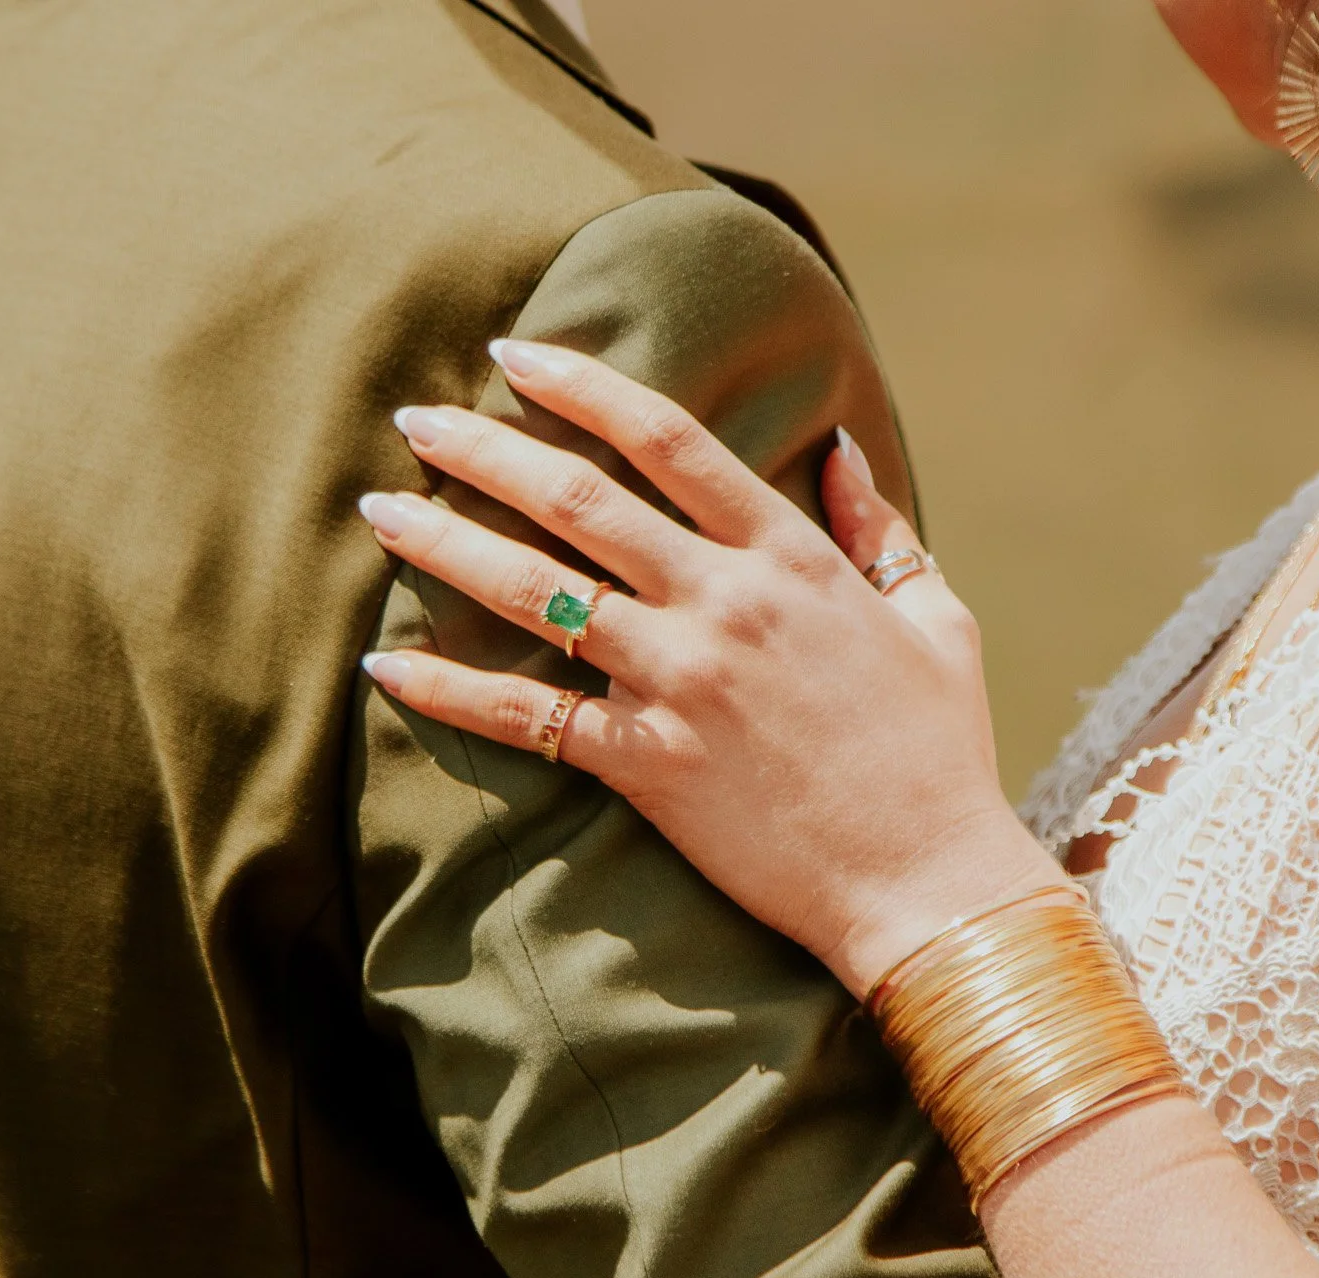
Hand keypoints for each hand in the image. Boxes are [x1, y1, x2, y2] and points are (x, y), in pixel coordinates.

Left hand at [360, 341, 1062, 995]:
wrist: (929, 883)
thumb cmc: (939, 752)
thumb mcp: (934, 619)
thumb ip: (879, 531)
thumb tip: (839, 451)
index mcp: (791, 557)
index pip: (667, 440)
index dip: (581, 386)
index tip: (514, 355)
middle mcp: (725, 604)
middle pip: (579, 501)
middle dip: (485, 449)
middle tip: (415, 419)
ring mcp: (681, 684)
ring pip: (538, 592)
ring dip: (446, 543)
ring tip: (379, 509)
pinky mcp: (649, 765)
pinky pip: (529, 718)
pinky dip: (450, 693)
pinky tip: (385, 666)